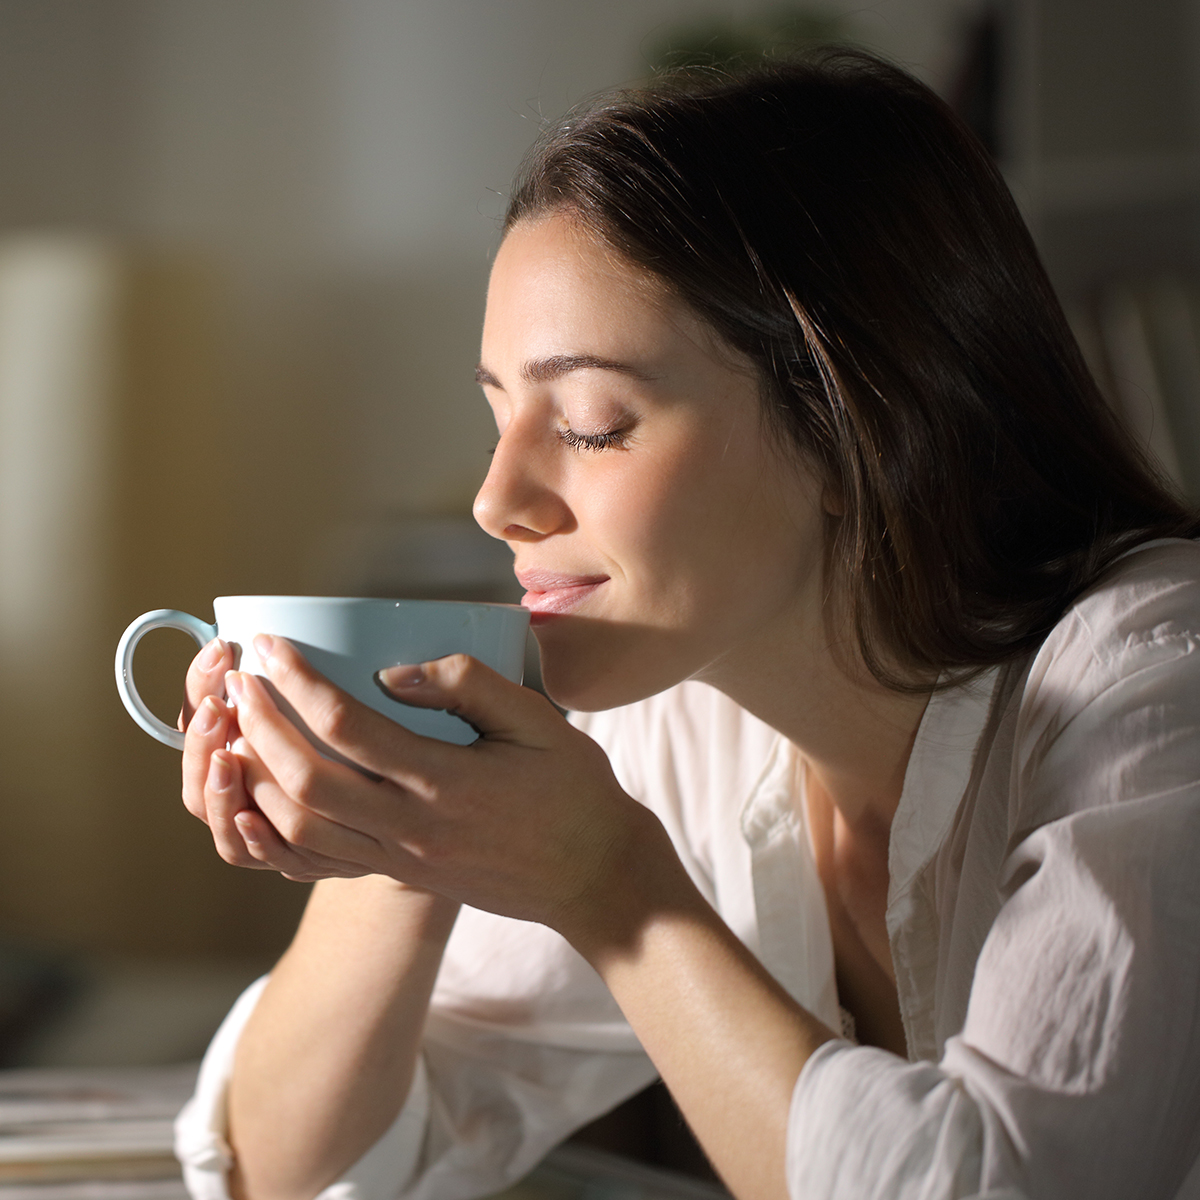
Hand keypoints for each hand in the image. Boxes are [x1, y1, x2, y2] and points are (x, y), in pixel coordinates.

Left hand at [209, 634, 669, 931]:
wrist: (594, 877)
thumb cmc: (574, 791)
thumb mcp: (539, 721)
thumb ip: (470, 684)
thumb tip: (392, 673)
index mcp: (446, 782)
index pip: (349, 727)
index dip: (298, 682)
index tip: (271, 645)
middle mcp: (412, 827)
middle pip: (305, 781)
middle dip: (258, 726)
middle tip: (236, 682)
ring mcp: (400, 859)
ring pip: (299, 828)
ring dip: (254, 777)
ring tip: (235, 729)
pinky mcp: (398, 874)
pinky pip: (316, 859)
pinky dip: (274, 828)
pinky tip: (257, 794)